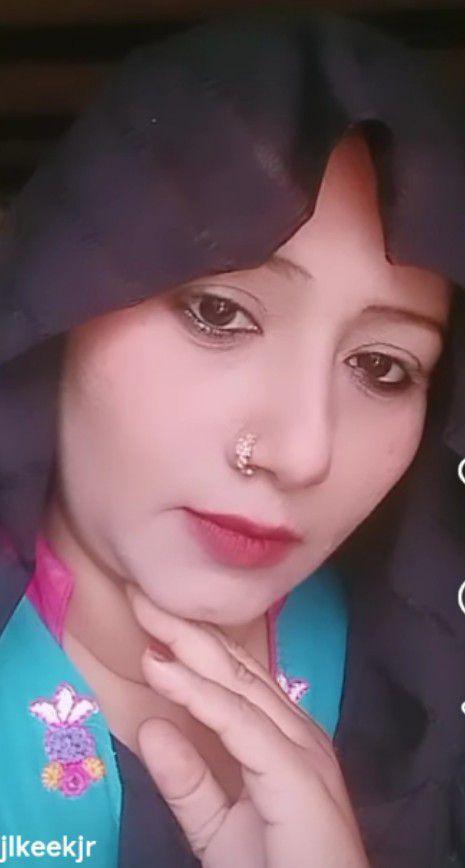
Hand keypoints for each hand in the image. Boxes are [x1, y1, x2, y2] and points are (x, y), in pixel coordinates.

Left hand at [125, 584, 368, 867]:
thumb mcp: (217, 826)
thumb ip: (187, 781)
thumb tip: (150, 726)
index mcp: (283, 739)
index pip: (235, 680)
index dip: (192, 646)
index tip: (149, 618)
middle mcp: (296, 732)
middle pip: (236, 670)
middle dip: (187, 630)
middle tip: (142, 594)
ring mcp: (301, 748)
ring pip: (239, 686)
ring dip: (190, 649)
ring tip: (149, 616)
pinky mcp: (296, 772)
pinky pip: (240, 724)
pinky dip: (200, 695)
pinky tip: (166, 672)